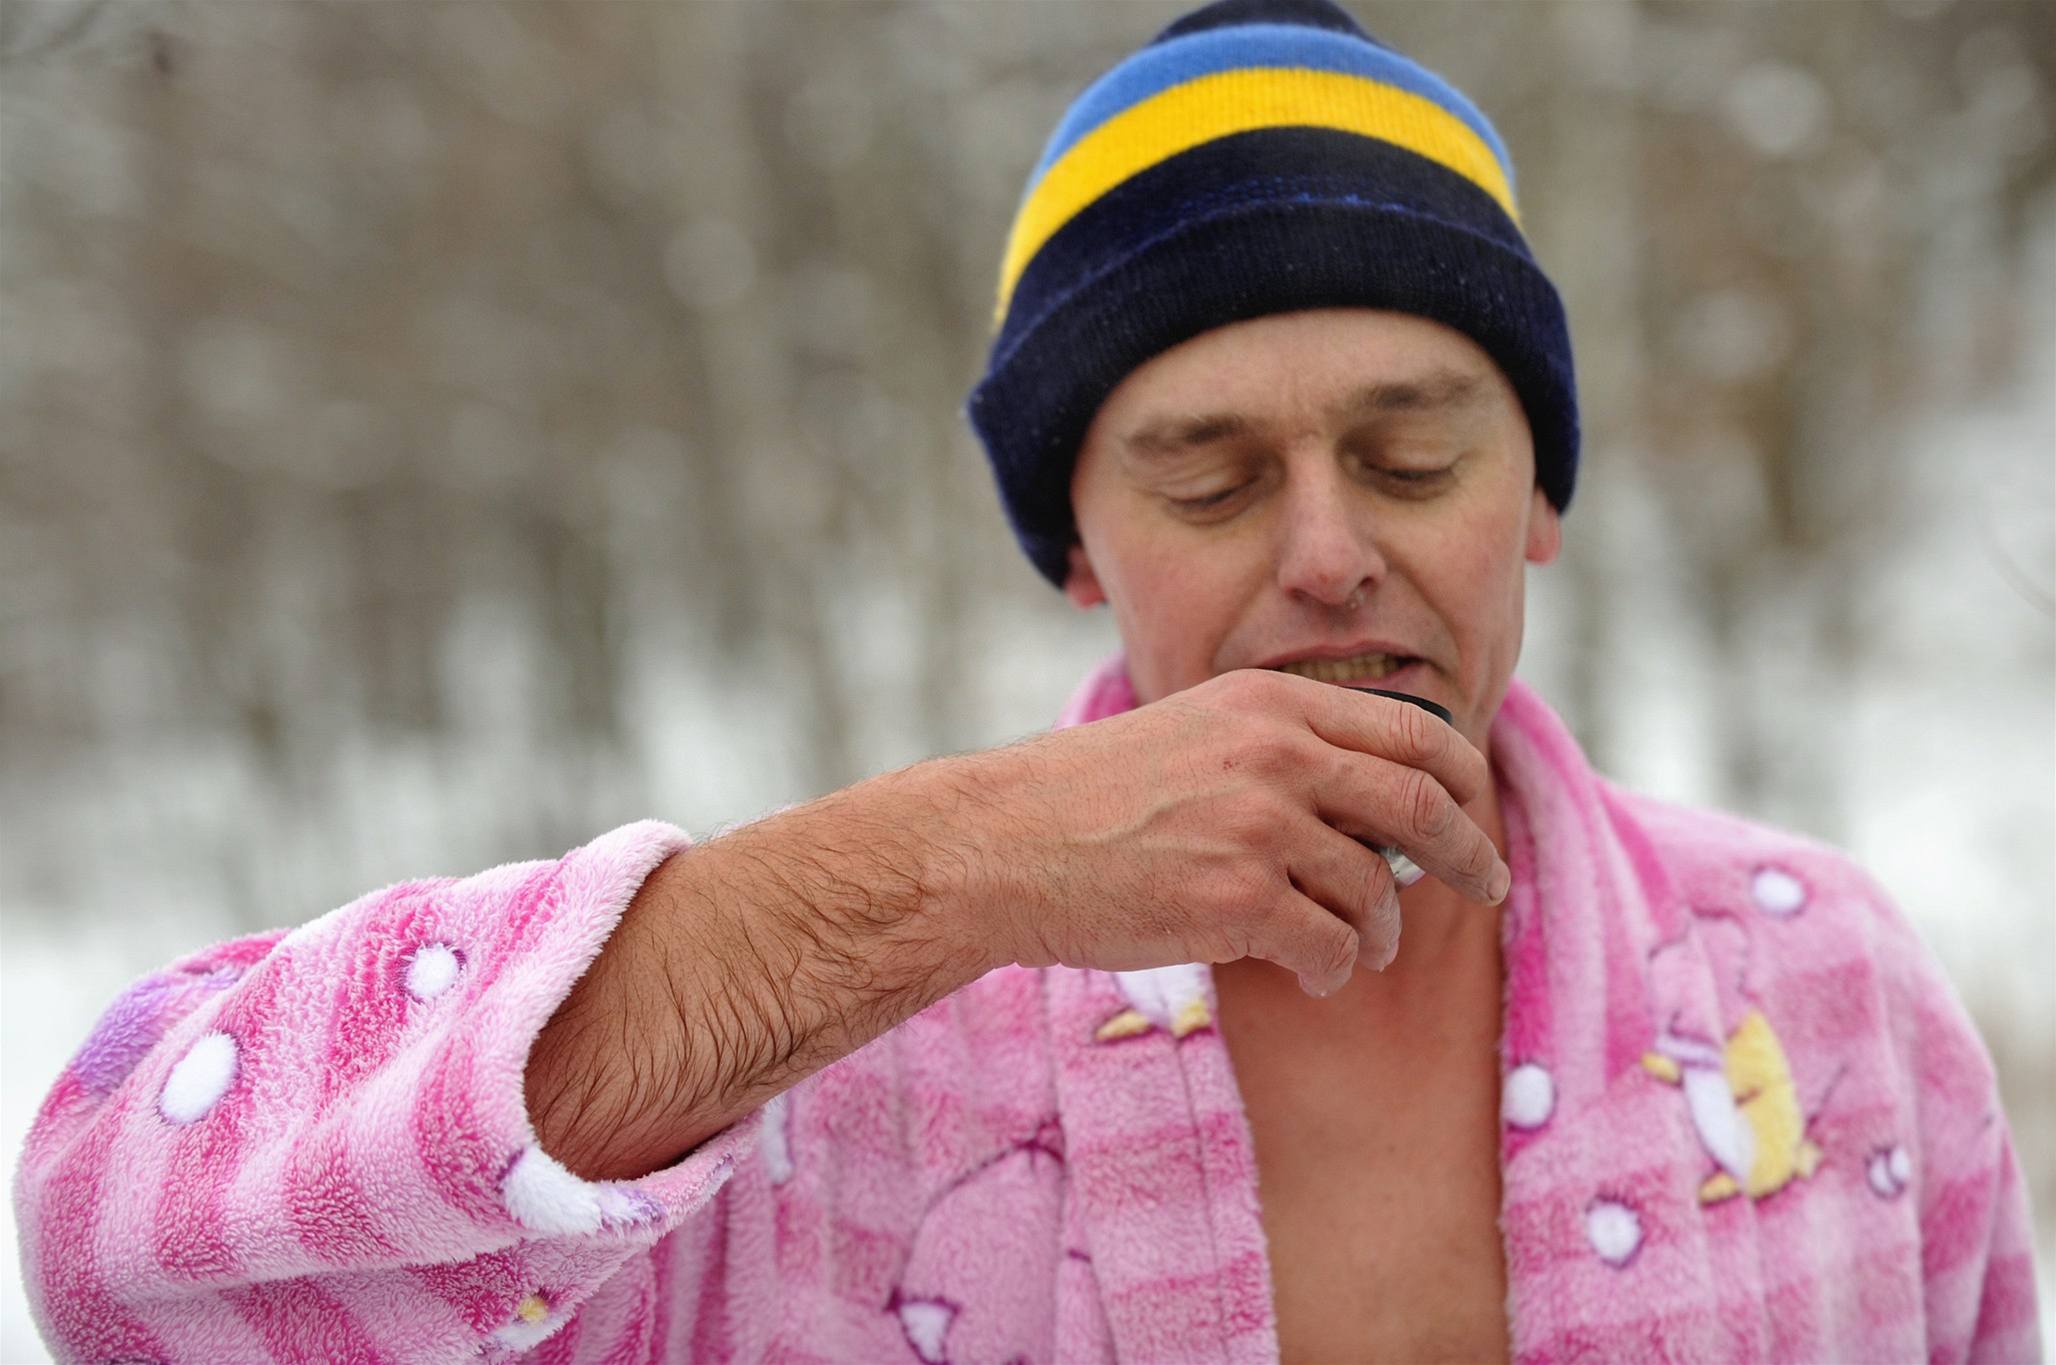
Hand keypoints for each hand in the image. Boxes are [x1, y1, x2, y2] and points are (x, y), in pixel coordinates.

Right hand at [928, 668, 1509, 997]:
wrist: (1005, 842)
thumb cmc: (1092, 795)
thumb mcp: (1196, 730)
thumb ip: (1284, 744)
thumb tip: (1383, 796)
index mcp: (1271, 703)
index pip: (1410, 731)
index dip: (1462, 779)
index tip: (1476, 813)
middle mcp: (1276, 754)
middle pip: (1419, 805)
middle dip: (1469, 855)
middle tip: (1488, 887)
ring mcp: (1258, 827)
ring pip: (1376, 890)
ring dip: (1382, 931)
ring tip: (1360, 948)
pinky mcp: (1237, 902)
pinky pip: (1332, 946)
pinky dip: (1334, 968)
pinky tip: (1311, 974)